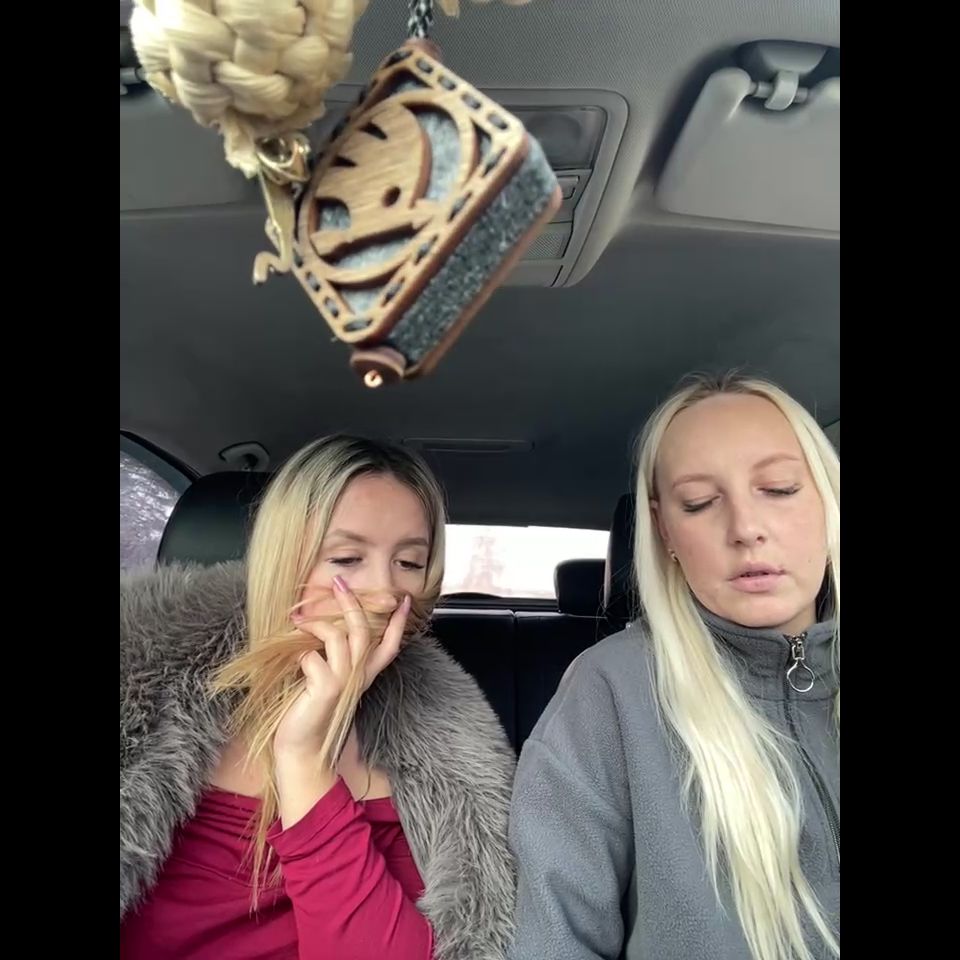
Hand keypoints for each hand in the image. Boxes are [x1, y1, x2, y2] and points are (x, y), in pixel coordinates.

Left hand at [273, 576, 410, 761]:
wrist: (302, 747)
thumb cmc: (310, 711)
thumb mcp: (329, 679)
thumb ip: (334, 657)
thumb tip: (325, 624)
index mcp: (363, 674)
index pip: (390, 644)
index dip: (398, 622)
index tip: (403, 599)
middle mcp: (358, 677)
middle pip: (363, 631)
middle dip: (351, 603)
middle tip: (339, 582)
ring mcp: (343, 682)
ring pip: (339, 637)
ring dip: (317, 624)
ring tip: (299, 621)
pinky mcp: (326, 688)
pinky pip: (311, 656)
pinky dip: (300, 654)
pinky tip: (293, 663)